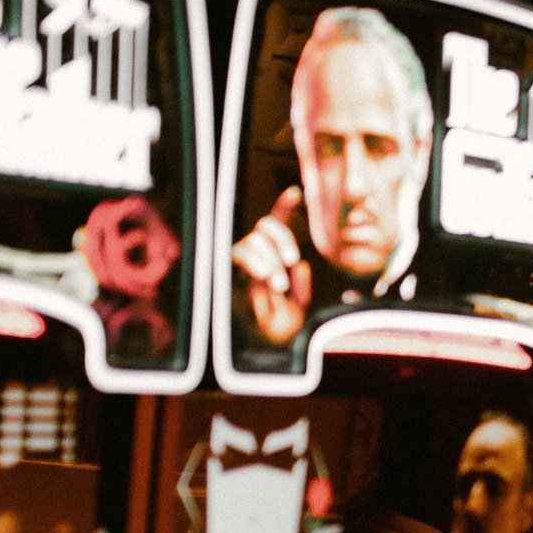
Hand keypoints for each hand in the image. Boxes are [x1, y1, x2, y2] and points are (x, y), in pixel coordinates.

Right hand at [235, 189, 308, 342]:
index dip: (283, 205)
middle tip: (291, 260)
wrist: (266, 340)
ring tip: (278, 282)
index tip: (295, 192)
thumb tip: (300, 266)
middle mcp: (257, 252)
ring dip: (267, 258)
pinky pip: (239, 257)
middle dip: (280, 240)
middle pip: (263, 226)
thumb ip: (302, 285)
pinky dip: (254, 262)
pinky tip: (264, 273)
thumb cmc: (284, 316)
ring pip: (251, 241)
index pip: (278, 223)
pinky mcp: (230, 273)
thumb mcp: (299, 300)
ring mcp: (243, 261)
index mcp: (275, 252)